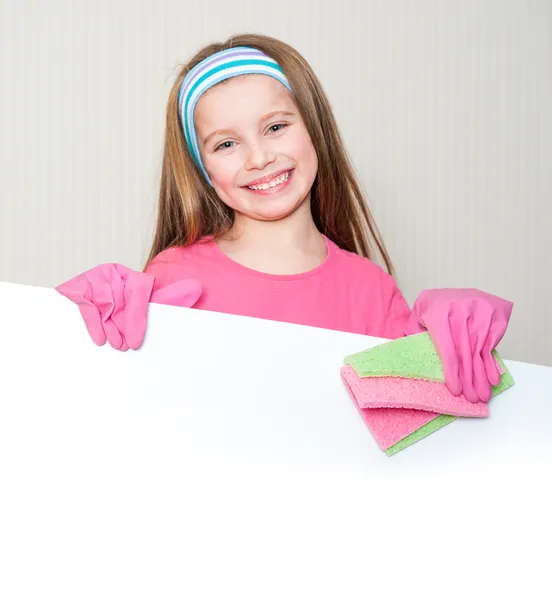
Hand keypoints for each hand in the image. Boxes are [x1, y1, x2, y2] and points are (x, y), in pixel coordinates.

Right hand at [56, 263, 201, 350]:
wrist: (102, 307)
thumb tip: (197, 288)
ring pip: (101, 304)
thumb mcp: (151, 306)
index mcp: (134, 276)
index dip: (137, 318)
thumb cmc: (129, 311)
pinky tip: (99, 339)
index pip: (138, 292)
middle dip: (122, 325)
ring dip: (107, 326)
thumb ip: (173, 298)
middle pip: (119, 300)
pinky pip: (84, 305)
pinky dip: (91, 323)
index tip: (136, 341)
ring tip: (115, 344)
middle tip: (125, 346)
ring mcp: (94, 279)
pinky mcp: (77, 288)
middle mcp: (114, 273)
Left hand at [405, 288, 512, 401]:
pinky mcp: (494, 313)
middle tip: (472, 398)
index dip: (452, 371)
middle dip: (470, 378)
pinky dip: (492, 363)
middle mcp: (460, 310)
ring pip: (480, 350)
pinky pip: (492, 343)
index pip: (447, 347)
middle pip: (465, 351)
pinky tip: (491, 378)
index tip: (455, 390)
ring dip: (482, 375)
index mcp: (438, 312)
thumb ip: (414, 338)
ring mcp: (480, 310)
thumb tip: (410, 362)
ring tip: (482, 394)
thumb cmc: (432, 308)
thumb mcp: (417, 318)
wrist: (453, 290)